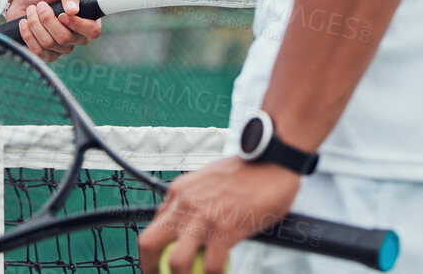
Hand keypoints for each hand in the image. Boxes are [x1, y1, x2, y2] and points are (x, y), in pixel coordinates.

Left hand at [1, 0, 101, 61]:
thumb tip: (73, 10)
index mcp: (87, 19)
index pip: (92, 31)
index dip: (77, 25)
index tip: (61, 14)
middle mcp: (77, 36)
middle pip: (65, 38)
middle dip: (47, 20)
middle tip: (40, 5)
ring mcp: (61, 48)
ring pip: (48, 44)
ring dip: (35, 24)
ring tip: (31, 10)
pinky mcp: (46, 54)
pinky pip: (37, 51)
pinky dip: (28, 34)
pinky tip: (24, 23)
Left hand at [138, 156, 299, 273]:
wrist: (273, 160)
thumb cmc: (247, 173)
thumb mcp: (208, 182)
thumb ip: (192, 204)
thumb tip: (184, 230)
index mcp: (179, 192)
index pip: (151, 229)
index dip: (150, 255)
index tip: (156, 267)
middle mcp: (185, 204)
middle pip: (149, 243)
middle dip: (150, 267)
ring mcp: (204, 217)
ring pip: (176, 262)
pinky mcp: (226, 229)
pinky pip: (212, 267)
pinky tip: (219, 273)